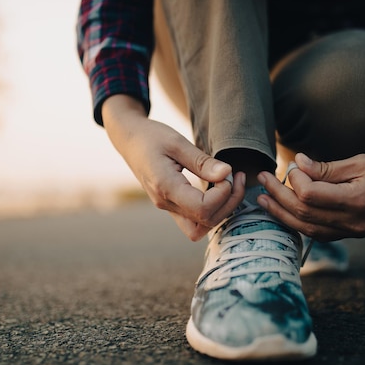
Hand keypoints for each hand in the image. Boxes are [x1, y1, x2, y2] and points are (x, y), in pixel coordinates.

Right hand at [102, 95, 245, 240]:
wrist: (129, 140)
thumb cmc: (151, 136)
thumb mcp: (177, 142)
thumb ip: (202, 162)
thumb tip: (227, 174)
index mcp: (165, 187)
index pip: (203, 208)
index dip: (223, 194)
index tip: (228, 172)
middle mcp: (165, 203)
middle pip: (206, 222)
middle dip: (228, 203)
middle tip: (235, 177)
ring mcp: (167, 207)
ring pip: (201, 228)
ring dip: (221, 210)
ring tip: (230, 184)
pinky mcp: (171, 205)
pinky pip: (195, 220)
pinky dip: (211, 210)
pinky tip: (218, 189)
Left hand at [256, 153, 364, 240]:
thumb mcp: (361, 161)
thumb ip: (326, 167)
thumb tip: (297, 163)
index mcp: (356, 201)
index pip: (309, 196)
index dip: (294, 180)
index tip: (291, 164)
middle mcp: (352, 221)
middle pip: (303, 213)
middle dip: (278, 196)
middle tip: (263, 180)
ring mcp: (352, 231)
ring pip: (307, 228)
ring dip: (282, 214)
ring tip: (263, 201)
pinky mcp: (352, 233)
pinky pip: (318, 233)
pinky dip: (298, 223)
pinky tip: (285, 213)